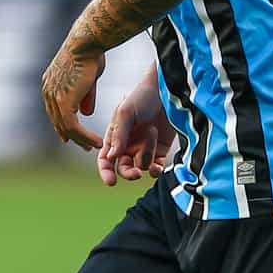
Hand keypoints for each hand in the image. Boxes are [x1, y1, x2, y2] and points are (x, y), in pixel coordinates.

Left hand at [41, 42, 105, 150]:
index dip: (65, 126)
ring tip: (95, 146)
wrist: (86, 44)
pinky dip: (85, 136)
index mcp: (50, 85)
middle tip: (86, 146)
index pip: (55, 112)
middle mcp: (48, 92)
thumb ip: (85, 97)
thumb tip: (86, 113)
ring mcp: (53, 98)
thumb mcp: (88, 79)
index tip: (75, 137)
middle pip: (58, 122)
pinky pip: (73, 127)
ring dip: (82, 139)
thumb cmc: (90, 54)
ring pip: (66, 127)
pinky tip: (95, 141)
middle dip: (73, 136)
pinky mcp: (63, 103)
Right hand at [97, 70, 175, 186]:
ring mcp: (144, 148)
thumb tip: (111, 157)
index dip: (105, 171)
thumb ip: (119, 136)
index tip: (111, 181)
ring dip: (147, 155)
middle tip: (136, 173)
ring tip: (152, 134)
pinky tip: (158, 168)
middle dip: (128, 173)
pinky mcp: (160, 150)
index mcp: (114, 136)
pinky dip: (157, 170)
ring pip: (142, 166)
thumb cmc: (142, 97)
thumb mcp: (126, 113)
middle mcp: (128, 145)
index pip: (105, 159)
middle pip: (123, 168)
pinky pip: (156, 168)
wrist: (167, 91)